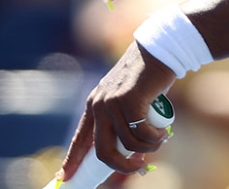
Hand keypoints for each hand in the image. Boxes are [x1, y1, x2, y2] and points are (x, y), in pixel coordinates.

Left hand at [58, 44, 174, 179]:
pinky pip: (142, 134)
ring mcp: (113, 102)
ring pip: (129, 145)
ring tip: (160, 139)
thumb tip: (131, 152)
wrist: (157, 52)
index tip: (65, 178)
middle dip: (122, 166)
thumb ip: (123, 122)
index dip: (72, 160)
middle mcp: (99, 104)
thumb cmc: (145, 79)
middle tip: (138, 166)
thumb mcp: (127, 100)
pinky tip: (163, 132)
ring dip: (148, 148)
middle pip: (103, 151)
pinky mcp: (129, 100)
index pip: (79, 139)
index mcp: (94, 104)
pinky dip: (155, 138)